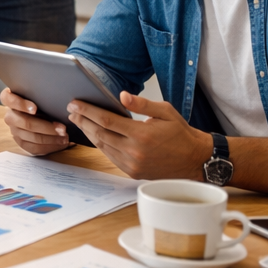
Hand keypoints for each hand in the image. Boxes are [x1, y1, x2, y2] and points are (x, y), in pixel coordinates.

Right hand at [1, 87, 72, 154]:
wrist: (34, 111)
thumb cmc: (37, 99)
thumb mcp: (36, 94)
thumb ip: (40, 95)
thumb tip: (59, 100)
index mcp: (9, 99)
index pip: (9, 100)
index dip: (21, 105)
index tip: (35, 108)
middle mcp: (9, 115)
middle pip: (25, 123)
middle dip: (46, 127)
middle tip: (62, 128)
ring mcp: (14, 130)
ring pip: (32, 137)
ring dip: (51, 138)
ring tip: (65, 137)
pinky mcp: (21, 142)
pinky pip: (34, 148)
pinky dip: (49, 147)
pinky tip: (60, 144)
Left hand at [66, 92, 212, 179]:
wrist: (195, 160)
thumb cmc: (181, 134)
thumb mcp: (165, 112)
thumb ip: (142, 104)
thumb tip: (122, 96)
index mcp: (141, 135)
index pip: (106, 120)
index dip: (87, 111)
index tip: (75, 103)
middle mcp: (134, 151)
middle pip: (100, 134)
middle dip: (83, 121)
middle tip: (71, 110)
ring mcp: (133, 164)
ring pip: (103, 146)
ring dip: (88, 133)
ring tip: (79, 121)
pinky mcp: (133, 172)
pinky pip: (110, 157)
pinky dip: (100, 145)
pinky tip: (94, 135)